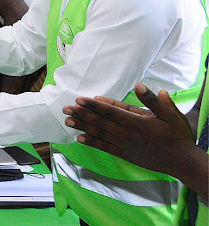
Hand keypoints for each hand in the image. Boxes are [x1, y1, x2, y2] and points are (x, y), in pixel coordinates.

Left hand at [62, 82, 197, 176]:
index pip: (111, 112)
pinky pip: (105, 147)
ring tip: (67, 120)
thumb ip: (153, 101)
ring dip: (83, 126)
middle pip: (101, 122)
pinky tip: (79, 138)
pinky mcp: (124, 154)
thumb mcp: (170, 115)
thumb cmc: (176, 136)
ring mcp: (124, 145)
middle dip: (82, 114)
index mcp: (137, 122)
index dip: (94, 105)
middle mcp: (127, 134)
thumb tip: (139, 85)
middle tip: (65, 108)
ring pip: (100, 134)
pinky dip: (92, 142)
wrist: (181, 162)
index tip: (79, 99)